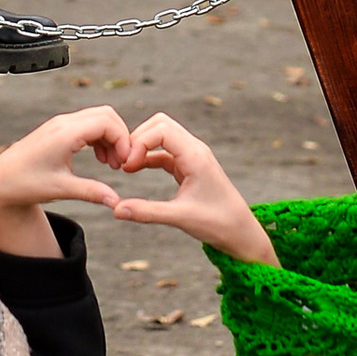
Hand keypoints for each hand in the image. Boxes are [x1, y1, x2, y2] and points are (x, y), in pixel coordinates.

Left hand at [0, 104, 135, 262]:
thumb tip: (117, 203)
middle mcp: (64, 123)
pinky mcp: (60, 130)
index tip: (125, 164)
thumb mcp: (60, 189)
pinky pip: (89, 125)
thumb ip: (90, 192)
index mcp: (65, 133)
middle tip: (122, 164)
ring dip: (111, 138)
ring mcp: (61, 124)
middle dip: (120, 137)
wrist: (1, 181)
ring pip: (99, 118)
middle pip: (106, 115)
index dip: (123, 140)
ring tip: (112, 165)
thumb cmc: (26, 184)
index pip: (106, 122)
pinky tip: (101, 159)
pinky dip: (101, 138)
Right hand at [97, 114, 277, 268]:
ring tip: (126, 167)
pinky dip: (148, 157)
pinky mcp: (189, 166)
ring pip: (162, 135)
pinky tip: (135, 170)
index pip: (161, 129)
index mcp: (195, 156)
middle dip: (138, 138)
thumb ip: (147, 212)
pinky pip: (164, 152)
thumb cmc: (217, 223)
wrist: (240, 231)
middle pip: (160, 124)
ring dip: (142, 146)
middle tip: (124, 163)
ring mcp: (193, 156)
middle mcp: (195, 150)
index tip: (127, 167)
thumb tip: (115, 210)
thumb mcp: (180, 218)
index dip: (139, 142)